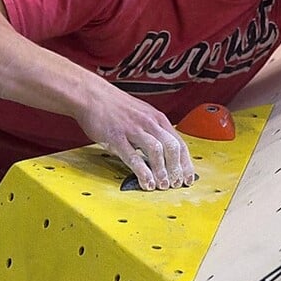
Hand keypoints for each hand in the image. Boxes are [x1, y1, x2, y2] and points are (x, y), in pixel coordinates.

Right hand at [72, 83, 197, 189]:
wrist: (92, 95)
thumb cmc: (115, 106)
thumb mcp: (141, 114)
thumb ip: (153, 131)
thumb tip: (163, 152)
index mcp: (157, 118)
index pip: (179, 143)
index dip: (186, 163)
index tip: (188, 178)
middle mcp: (149, 123)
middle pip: (172, 148)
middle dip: (176, 169)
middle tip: (175, 184)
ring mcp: (133, 130)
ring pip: (156, 152)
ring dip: (162, 171)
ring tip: (162, 186)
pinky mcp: (117, 137)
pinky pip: (133, 157)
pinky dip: (142, 172)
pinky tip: (146, 182)